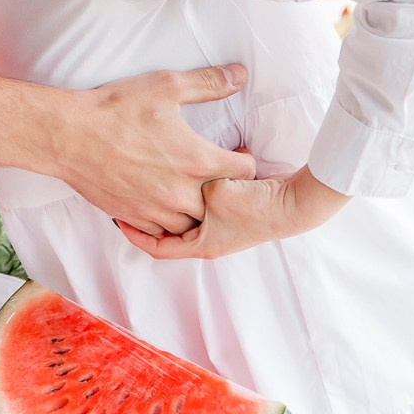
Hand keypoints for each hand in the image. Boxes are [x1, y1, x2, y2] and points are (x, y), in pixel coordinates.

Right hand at [54, 65, 257, 237]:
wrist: (68, 135)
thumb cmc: (115, 109)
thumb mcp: (165, 86)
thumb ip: (208, 83)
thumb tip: (239, 75)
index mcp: (197, 161)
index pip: (244, 172)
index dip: (245, 161)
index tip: (236, 153)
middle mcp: (181, 192)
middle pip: (222, 205)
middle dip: (223, 190)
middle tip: (214, 174)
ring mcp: (156, 209)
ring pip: (193, 225)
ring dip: (197, 211)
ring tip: (190, 192)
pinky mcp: (133, 217)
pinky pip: (162, 235)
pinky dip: (167, 223)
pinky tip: (162, 204)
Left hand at [116, 166, 347, 260]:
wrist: (295, 204)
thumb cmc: (254, 203)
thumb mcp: (214, 189)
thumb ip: (191, 178)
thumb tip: (175, 167)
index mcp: (200, 243)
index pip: (155, 246)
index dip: (133, 231)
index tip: (118, 213)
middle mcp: (210, 242)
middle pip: (168, 234)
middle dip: (150, 217)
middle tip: (127, 196)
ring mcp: (224, 231)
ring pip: (186, 221)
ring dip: (172, 205)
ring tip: (150, 183)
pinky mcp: (235, 216)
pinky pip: (204, 210)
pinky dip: (193, 195)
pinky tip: (189, 175)